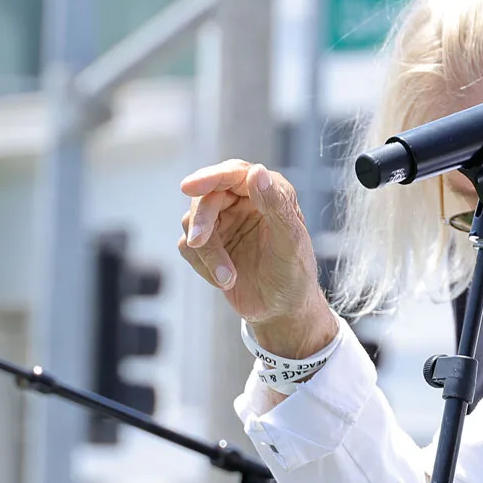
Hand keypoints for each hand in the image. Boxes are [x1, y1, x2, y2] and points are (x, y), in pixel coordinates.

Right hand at [179, 159, 336, 357]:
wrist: (281, 311)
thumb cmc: (294, 274)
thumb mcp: (290, 240)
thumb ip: (275, 205)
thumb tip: (256, 171)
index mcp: (269, 191)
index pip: (234, 173)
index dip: (210, 177)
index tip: (188, 187)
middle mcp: (244, 201)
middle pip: (206, 196)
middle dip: (202, 220)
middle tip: (199, 243)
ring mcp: (225, 222)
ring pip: (192, 221)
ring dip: (207, 252)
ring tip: (228, 278)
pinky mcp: (210, 244)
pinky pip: (189, 246)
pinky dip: (203, 265)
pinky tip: (225, 280)